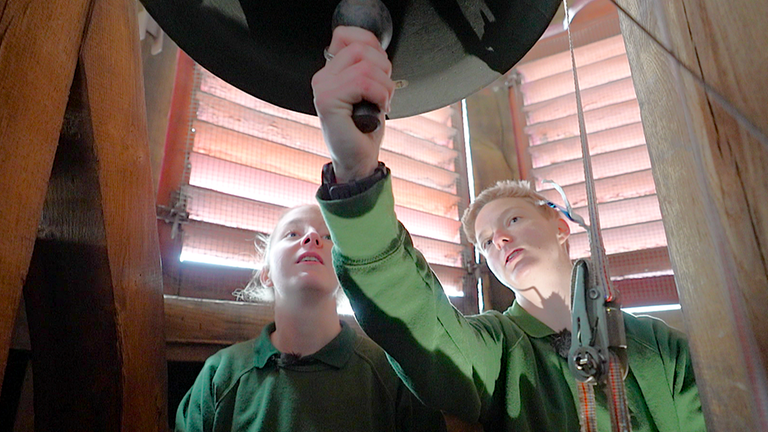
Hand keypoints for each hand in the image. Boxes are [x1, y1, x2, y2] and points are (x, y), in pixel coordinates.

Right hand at [312, 26, 394, 182]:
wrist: (358, 161)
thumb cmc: (364, 130)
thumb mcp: (370, 91)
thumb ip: (368, 67)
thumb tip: (378, 50)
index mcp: (330, 72)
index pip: (346, 35)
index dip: (372, 47)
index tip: (381, 70)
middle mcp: (322, 78)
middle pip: (360, 48)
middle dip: (383, 69)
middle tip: (383, 91)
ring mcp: (322, 88)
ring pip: (365, 66)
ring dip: (384, 86)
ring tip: (381, 103)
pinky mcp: (327, 100)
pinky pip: (363, 82)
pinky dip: (379, 95)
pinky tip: (377, 108)